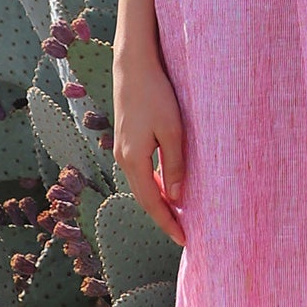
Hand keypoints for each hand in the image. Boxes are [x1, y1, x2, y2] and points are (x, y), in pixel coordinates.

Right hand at [112, 44, 187, 245]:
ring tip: (179, 214)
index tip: (184, 240)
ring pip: (142, 184)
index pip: (152, 202)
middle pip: (145, 197)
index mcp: (134, 160)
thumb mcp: (172, 131)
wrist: (133, 65)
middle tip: (184, 233)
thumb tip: (178, 198)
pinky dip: (155, 184)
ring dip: (159, 200)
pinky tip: (168, 185)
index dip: (168, 223)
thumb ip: (175, 165)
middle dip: (163, 217)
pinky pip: (141, 171)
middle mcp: (123, 158)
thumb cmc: (156, 94)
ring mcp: (122, 148)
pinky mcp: (126, 138)